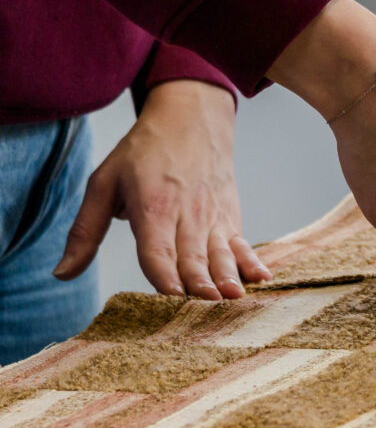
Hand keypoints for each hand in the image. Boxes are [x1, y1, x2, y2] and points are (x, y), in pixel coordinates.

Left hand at [52, 80, 271, 298]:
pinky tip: (262, 279)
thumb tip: (62, 273)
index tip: (170, 296)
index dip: (163, 273)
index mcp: (153, 205)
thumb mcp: (103, 184)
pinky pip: (243, 245)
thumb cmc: (144, 153)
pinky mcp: (231, 219)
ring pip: (221, 254)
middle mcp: (187, 214)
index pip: (157, 247)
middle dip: (199, 283)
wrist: (191, 120)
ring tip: (234, 297)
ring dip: (228, 277)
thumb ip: (85, 232)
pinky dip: (253, 262)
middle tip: (205, 307)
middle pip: (192, 256)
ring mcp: (213, 218)